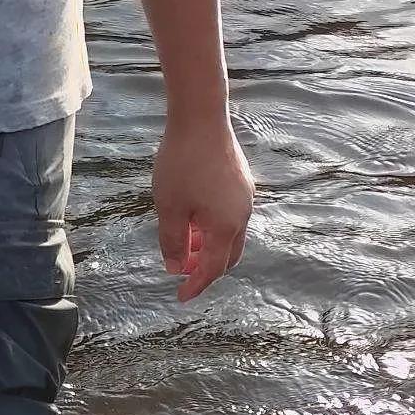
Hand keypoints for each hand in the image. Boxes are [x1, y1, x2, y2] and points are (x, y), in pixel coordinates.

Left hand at [152, 115, 253, 302]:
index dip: (196, 285)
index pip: (213, 268)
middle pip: (228, 255)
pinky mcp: (241, 183)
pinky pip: (230, 216)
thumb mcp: (169, 208)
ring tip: (183, 244)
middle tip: (183, 272)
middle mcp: (242, 214)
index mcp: (227, 226)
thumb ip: (172, 242)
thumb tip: (177, 268)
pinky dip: (212, 228)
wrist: (201, 118)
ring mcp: (245, 197)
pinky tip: (192, 219)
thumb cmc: (182, 163)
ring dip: (208, 247)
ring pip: (229, 235)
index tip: (180, 296)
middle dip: (206, 269)